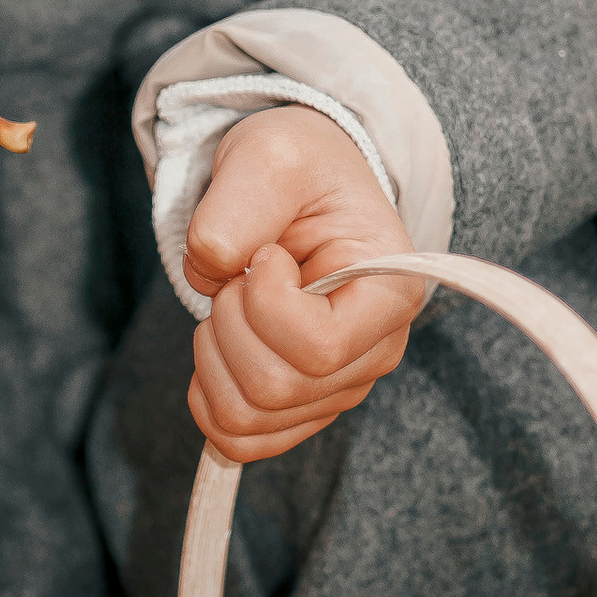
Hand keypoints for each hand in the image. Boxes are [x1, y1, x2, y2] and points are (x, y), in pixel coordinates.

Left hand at [181, 106, 423, 464]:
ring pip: (247, 417)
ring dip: (212, 356)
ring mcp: (337, 388)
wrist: (298, 187)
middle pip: (274, 388)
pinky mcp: (299, 407)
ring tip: (233, 303)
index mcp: (390, 294)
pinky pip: (239, 439)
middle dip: (229, 324)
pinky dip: (207, 397)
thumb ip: (240, 205)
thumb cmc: (298, 168)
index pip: (318, 349)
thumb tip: (215, 270)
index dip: (266, 305)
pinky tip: (216, 347)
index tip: (267, 254)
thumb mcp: (271, 156)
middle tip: (240, 274)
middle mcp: (374, 354)